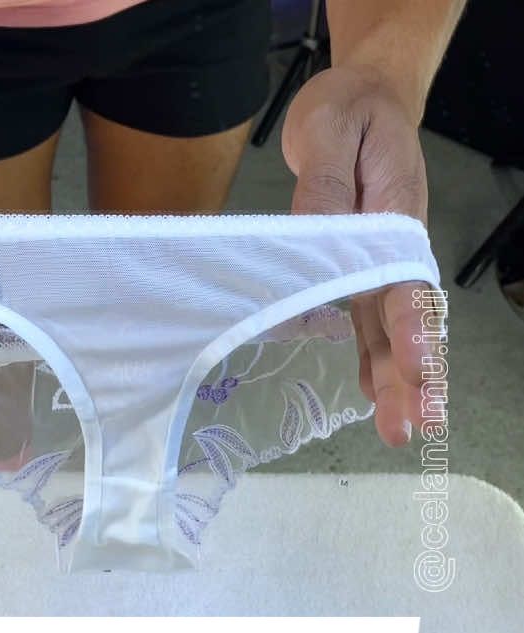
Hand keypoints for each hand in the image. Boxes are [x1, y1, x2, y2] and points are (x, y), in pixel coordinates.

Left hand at [282, 64, 431, 446]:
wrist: (360, 101)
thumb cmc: (346, 112)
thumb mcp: (330, 133)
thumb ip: (324, 188)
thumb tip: (316, 240)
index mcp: (394, 216)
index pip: (406, 280)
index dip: (411, 326)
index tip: (416, 364)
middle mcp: (394, 249)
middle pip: (406, 321)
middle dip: (413, 377)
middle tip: (417, 425)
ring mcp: (380, 265)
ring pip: (390, 332)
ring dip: (397, 382)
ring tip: (402, 429)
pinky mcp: (362, 272)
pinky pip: (369, 323)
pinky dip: (372, 359)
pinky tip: (370, 394)